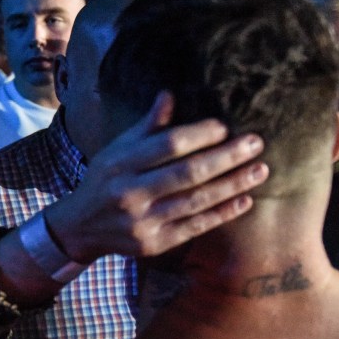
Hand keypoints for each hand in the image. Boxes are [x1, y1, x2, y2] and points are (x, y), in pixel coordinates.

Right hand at [46, 91, 268, 262]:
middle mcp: (130, 193)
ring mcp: (142, 222)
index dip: (199, 134)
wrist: (79, 228)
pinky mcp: (154, 244)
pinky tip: (244, 201)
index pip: (167, 145)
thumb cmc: (104, 180)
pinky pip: (195, 227)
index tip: (225, 127)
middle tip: (256, 144)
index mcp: (120, 164)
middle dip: (226, 157)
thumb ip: (146, 127)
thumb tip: (169, 94)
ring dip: (232, 185)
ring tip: (259, 170)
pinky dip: (222, 213)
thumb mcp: (116, 151)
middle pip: (187, 173)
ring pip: (196, 201)